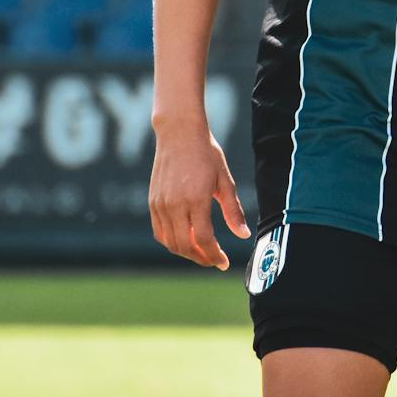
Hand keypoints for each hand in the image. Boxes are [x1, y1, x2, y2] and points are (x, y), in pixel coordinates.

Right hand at [148, 122, 249, 270]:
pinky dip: (172, 242)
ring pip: (170, 242)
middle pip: (185, 246)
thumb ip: (233, 210)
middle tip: (215, 260)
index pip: (205, 239)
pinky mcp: (153, 203)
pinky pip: (160, 232)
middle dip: (201, 258)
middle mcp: (175, 205)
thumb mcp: (225, 180)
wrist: (179, 133)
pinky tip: (186, 240)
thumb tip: (243, 235)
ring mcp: (161, 205)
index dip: (215, 255)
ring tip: (202, 252)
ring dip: (187, 252)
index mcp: (196, 199)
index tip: (224, 262)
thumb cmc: (207, 154)